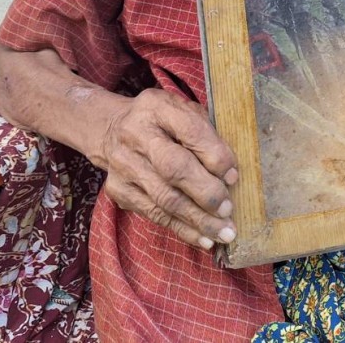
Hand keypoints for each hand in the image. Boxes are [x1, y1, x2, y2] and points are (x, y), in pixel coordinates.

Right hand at [96, 87, 238, 251]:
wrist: (110, 129)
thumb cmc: (161, 122)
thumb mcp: (183, 111)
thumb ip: (206, 134)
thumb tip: (229, 174)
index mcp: (157, 107)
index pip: (190, 131)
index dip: (215, 156)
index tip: (233, 177)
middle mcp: (136, 134)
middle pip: (174, 168)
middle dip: (206, 193)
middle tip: (229, 210)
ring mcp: (124, 164)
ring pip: (164, 198)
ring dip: (198, 219)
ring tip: (224, 233)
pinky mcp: (118, 190)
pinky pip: (154, 214)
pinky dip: (182, 228)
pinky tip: (203, 238)